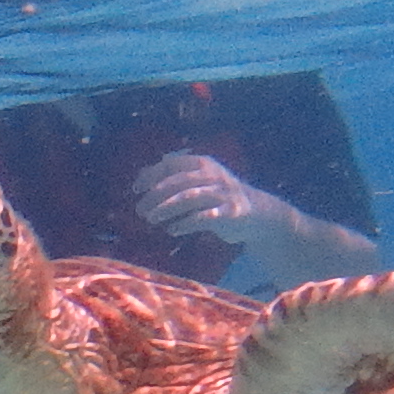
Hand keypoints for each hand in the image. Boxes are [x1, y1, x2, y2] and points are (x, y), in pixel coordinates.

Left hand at [131, 150, 281, 244]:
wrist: (256, 213)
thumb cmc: (219, 197)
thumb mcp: (198, 181)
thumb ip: (173, 177)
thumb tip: (141, 175)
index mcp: (203, 163)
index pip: (171, 165)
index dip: (151, 176)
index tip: (136, 190)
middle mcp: (213, 175)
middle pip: (178, 182)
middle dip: (155, 196)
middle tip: (140, 211)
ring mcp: (223, 193)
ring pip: (188, 197)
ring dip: (166, 209)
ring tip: (150, 219)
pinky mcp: (231, 212)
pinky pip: (204, 218)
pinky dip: (185, 224)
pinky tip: (172, 230)